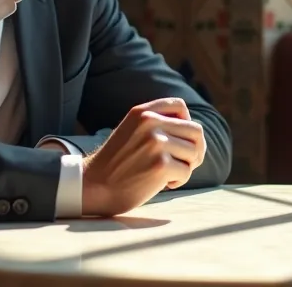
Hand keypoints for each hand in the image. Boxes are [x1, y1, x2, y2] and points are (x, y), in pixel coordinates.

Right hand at [79, 97, 205, 215]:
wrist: (94, 186)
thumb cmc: (118, 163)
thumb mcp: (133, 131)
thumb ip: (158, 124)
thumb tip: (197, 133)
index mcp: (142, 112)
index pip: (179, 105)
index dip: (186, 123)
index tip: (178, 140)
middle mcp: (150, 122)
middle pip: (195, 131)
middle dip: (195, 149)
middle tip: (183, 163)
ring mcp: (156, 143)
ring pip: (194, 152)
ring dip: (185, 166)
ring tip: (167, 173)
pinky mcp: (161, 165)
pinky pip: (187, 172)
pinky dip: (178, 181)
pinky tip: (162, 183)